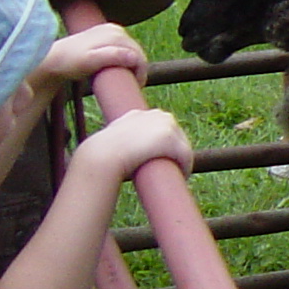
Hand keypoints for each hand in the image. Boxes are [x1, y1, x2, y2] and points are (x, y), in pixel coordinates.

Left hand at [37, 24, 146, 88]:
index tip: (137, 86)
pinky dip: (126, 59)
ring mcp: (111, 30)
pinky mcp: (107, 35)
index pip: (138, 54)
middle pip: (137, 51)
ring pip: (132, 50)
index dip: (141, 71)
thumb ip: (111, 57)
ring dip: (132, 64)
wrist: (53, 59)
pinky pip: (124, 48)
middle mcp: (115, 29)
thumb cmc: (70, 63)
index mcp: (114, 34)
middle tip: (134, 85)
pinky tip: (119, 67)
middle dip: (138, 68)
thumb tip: (133, 57)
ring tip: (126, 78)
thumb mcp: (90, 62)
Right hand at [75, 108, 193, 180]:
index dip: (161, 143)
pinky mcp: (171, 140)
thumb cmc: (102, 153)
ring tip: (175, 172)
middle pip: (175, 135)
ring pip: (182, 146)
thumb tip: (118, 151)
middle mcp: (156, 115)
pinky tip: (183, 175)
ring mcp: (165, 126)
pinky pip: (185, 156)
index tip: (158, 156)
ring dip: (181, 160)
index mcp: (140, 114)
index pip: (160, 126)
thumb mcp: (109, 141)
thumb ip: (116, 140)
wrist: (103, 154)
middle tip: (168, 167)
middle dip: (174, 151)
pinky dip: (186, 167)